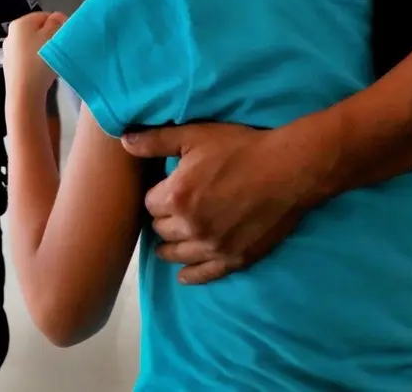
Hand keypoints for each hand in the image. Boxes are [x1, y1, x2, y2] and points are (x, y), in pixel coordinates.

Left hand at [4, 12, 65, 88]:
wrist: (24, 92)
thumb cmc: (39, 60)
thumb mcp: (53, 36)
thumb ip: (56, 22)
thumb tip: (57, 17)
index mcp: (20, 23)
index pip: (45, 16)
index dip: (58, 24)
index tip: (66, 37)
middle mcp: (11, 34)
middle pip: (37, 30)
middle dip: (51, 37)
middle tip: (60, 49)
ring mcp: (9, 51)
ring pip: (33, 44)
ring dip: (44, 50)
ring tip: (52, 62)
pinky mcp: (10, 66)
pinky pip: (28, 57)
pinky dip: (36, 61)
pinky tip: (42, 71)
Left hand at [121, 124, 315, 284]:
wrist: (289, 169)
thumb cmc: (241, 148)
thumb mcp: (196, 136)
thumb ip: (156, 141)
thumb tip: (123, 141)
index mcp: (176, 197)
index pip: (149, 204)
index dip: (158, 194)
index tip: (167, 188)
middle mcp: (190, 227)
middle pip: (161, 230)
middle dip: (165, 218)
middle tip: (174, 209)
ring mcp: (213, 247)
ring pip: (176, 254)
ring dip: (172, 245)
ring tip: (174, 238)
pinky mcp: (234, 259)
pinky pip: (203, 275)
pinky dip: (190, 274)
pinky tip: (183, 274)